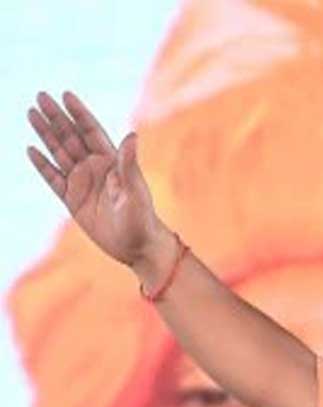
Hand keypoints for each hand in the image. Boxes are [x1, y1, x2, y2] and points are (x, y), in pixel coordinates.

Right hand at [26, 91, 170, 268]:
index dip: (79, 113)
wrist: (136, 247)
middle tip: (41, 95)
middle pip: (71, 137)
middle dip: (56, 117)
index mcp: (112, 162)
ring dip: (46, 134)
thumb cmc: (142, 219)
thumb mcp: (135, 191)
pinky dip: (42, 164)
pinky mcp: (72, 199)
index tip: (66, 95)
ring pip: (59, 152)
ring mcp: (82, 183)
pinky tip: (32, 149)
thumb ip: (129, 164)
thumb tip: (132, 135)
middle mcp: (95, 168)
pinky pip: (53, 178)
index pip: (92, 132)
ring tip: (31, 113)